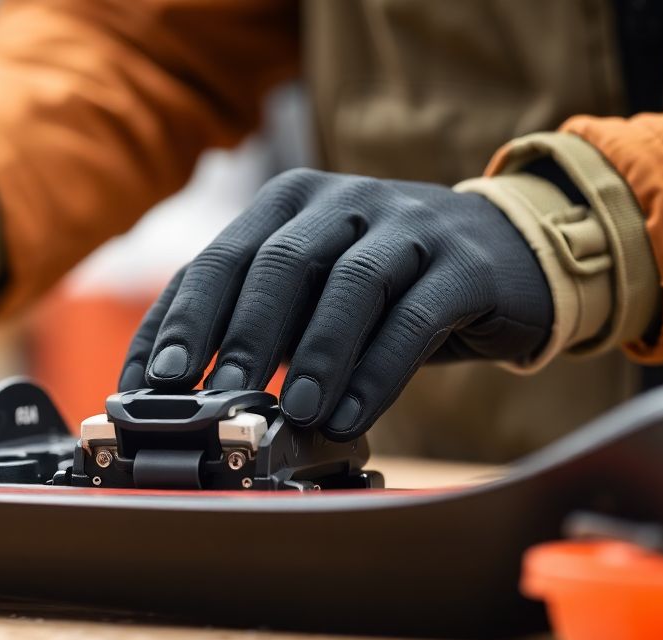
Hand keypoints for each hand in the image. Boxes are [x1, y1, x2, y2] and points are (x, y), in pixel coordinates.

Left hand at [120, 169, 552, 439]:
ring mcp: (407, 224)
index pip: (218, 259)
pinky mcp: (465, 263)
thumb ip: (252, 327)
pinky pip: (413, 316)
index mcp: (288, 203)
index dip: (181, 321)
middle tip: (216, 396)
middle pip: (278, 262)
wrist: (508, 255)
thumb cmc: (383, 287)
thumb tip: (176, 392)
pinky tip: (351, 415)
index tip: (155, 381)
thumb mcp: (309, 296)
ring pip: (350, 284)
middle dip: (240, 335)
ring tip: (293, 412)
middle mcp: (342, 201)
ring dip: (315, 354)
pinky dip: (377, 372)